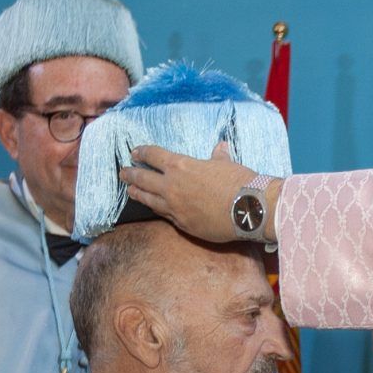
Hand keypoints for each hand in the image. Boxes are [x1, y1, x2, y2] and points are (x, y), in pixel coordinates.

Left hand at [119, 142, 265, 243]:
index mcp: (181, 166)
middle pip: (143, 179)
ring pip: (149, 199)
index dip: (142, 153)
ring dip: (137, 193)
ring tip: (130, 191)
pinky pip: (164, 215)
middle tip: (123, 173)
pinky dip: (156, 209)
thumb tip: (220, 148)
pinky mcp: (182, 224)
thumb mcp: (226, 164)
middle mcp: (172, 186)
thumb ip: (218, 158)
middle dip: (131, 174)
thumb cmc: (239, 181)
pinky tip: (153, 208)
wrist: (248, 209)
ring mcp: (175, 207)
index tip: (135, 153)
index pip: (154, 156)